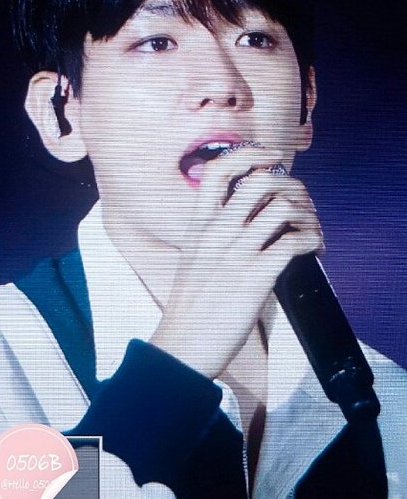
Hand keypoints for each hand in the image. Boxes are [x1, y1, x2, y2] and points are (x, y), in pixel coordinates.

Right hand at [150, 144, 323, 378]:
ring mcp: (237, 252)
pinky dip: (314, 239)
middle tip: (301, 200)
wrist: (184, 343)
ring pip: (283, 207)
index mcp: (200, 224)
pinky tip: (315, 248)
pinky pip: (295, 242)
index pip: (219, 170)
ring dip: (307, 213)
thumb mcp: (195, 256)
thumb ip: (217, 231)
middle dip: (291, 184)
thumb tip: (254, 213)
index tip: (270, 156)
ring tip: (311, 227)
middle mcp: (217, 231)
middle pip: (261, 180)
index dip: (249, 154)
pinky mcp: (256, 276)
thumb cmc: (192, 304)